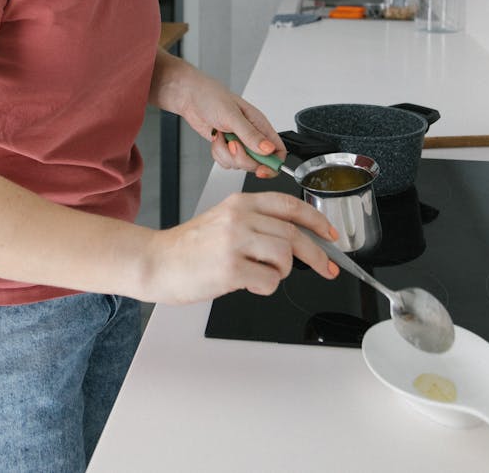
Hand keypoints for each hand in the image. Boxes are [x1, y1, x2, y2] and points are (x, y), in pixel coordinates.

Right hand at [144, 191, 339, 304]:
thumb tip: (293, 240)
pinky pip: (269, 281)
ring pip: (285, 257)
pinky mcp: (230, 268)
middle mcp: (240, 217)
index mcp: (241, 202)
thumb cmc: (190, 247)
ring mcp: (235, 242)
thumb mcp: (223, 220)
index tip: (331, 234)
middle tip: (328, 268)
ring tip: (262, 275)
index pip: (290, 205)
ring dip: (281, 273)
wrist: (157, 262)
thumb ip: (256, 223)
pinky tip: (248, 284)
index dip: (316, 219)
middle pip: (294, 234)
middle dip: (318, 255)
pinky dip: (266, 287)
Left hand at [152, 52, 284, 178]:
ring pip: (240, 164)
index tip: (262, 170)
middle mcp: (252, 135)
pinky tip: (216, 139)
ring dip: (227, 155)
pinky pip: (227, 162)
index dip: (273, 164)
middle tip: (232, 145)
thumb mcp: (232, 116)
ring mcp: (239, 142)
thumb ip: (251, 135)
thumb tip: (269, 149)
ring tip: (221, 136)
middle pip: (258, 162)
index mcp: (260, 124)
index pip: (277, 150)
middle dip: (242, 158)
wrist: (189, 97)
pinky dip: (219, 154)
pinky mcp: (226, 147)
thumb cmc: (211, 96)